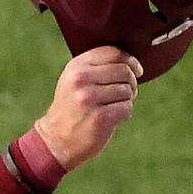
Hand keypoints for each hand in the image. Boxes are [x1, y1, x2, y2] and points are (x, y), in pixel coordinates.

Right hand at [35, 47, 140, 169]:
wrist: (56, 141)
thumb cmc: (72, 109)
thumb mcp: (75, 81)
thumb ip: (96, 66)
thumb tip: (131, 61)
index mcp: (77, 66)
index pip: (114, 52)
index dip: (130, 60)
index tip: (136, 70)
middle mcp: (81, 79)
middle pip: (124, 70)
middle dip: (132, 82)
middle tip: (128, 92)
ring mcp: (90, 99)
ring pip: (127, 90)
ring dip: (128, 99)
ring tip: (115, 106)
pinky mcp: (100, 118)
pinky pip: (127, 108)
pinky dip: (125, 113)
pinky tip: (114, 118)